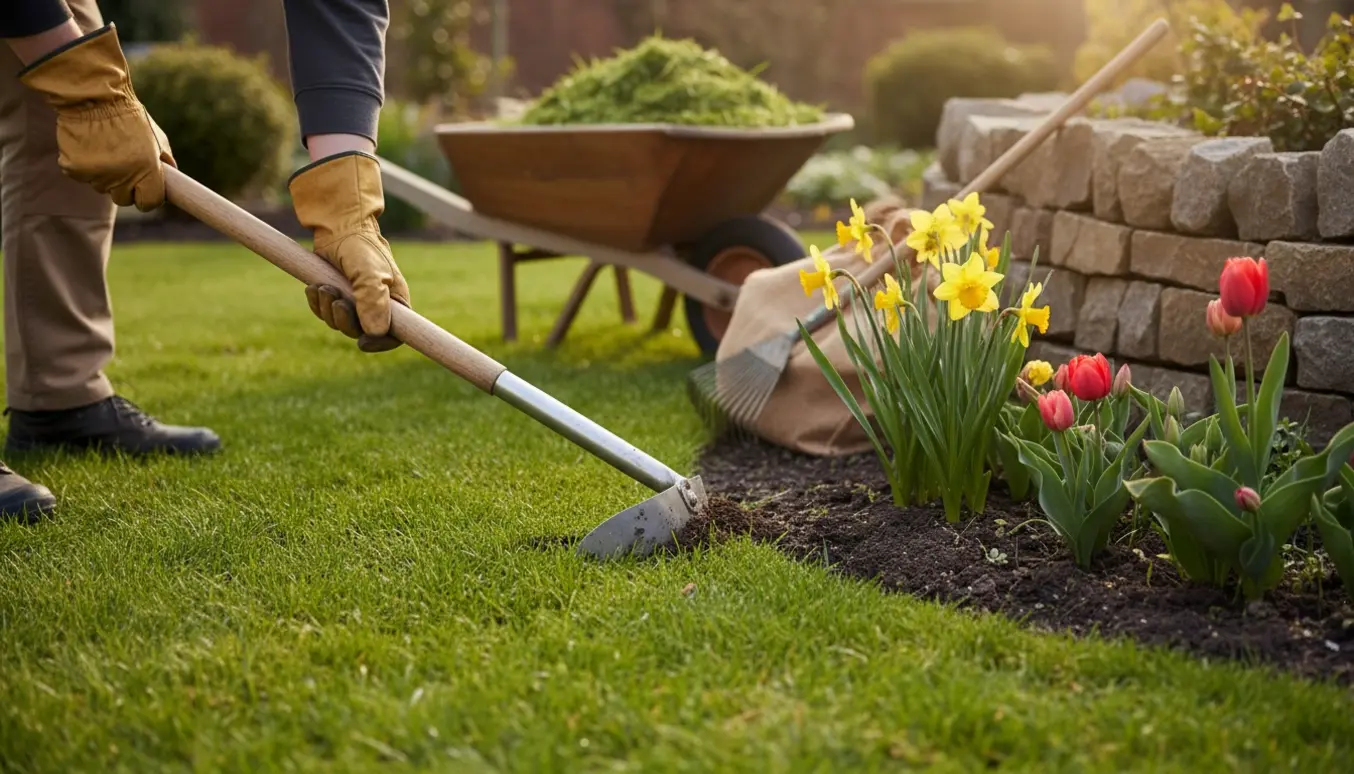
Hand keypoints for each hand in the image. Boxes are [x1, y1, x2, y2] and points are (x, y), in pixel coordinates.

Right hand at [18, 24, 173, 210]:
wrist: (94, 96)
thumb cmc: (129, 116)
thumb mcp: (157, 137)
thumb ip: (165, 162)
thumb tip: (171, 181)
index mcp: (146, 170)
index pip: (149, 203)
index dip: (147, 197)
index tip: (145, 189)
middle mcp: (122, 177)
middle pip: (124, 199)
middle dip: (126, 187)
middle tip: (123, 165)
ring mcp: (96, 175)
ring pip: (102, 187)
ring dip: (105, 175)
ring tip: (105, 148)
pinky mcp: (74, 169)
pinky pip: (83, 176)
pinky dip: (85, 166)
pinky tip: (89, 146)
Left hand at [288, 151, 410, 351]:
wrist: (339, 225)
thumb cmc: (361, 246)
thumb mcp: (370, 273)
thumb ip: (374, 302)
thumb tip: (376, 333)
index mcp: (395, 303)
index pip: (396, 336)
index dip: (381, 343)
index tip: (362, 342)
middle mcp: (377, 306)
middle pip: (361, 332)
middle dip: (344, 320)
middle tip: (336, 301)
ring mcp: (355, 302)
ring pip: (339, 324)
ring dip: (328, 309)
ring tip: (324, 287)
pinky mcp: (336, 296)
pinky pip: (324, 313)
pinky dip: (317, 303)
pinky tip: (314, 287)